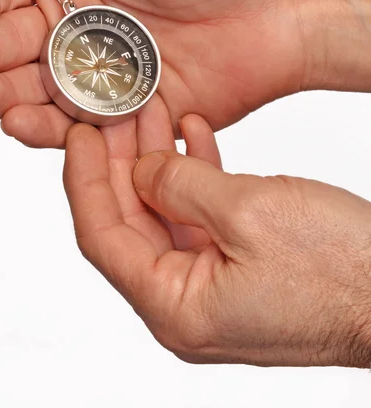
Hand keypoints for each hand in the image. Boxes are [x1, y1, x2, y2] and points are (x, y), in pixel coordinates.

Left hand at [64, 102, 370, 366]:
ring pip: (164, 214)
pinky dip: (195, 174)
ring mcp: (211, 285)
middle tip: (113, 114)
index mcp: (175, 306)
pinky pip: (199, 217)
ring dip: (159, 162)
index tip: (78, 135)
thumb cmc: (339, 270)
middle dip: (121, 162)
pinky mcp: (237, 266)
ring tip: (151, 111)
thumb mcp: (248, 212)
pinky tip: (194, 134)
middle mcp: (185, 303)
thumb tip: (143, 169)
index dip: (85, 181)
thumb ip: (181, 185)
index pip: (103, 238)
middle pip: (130, 223)